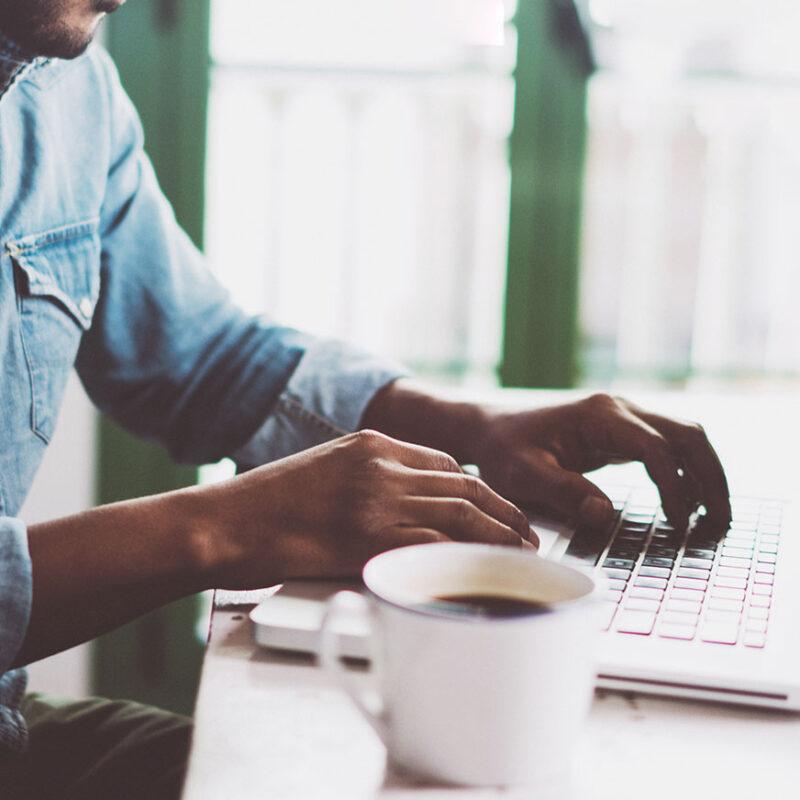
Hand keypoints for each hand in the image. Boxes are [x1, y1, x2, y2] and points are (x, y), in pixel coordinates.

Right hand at [203, 430, 534, 587]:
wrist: (223, 523)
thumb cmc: (266, 504)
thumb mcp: (324, 470)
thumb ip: (367, 478)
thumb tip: (405, 505)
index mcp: (370, 443)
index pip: (445, 464)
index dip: (479, 490)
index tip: (496, 509)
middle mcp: (381, 466)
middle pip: (464, 486)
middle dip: (504, 511)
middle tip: (527, 534)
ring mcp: (376, 500)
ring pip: (460, 514)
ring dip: (499, 535)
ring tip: (522, 554)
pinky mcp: (368, 539)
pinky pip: (434, 545)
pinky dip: (467, 557)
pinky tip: (485, 570)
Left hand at [470, 394, 730, 529]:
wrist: (490, 430)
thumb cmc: (503, 450)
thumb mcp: (522, 474)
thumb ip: (563, 492)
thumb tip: (605, 514)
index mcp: (599, 416)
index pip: (656, 448)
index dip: (674, 487)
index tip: (679, 524)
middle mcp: (619, 409)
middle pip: (687, 435)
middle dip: (711, 477)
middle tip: (720, 522)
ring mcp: (623, 418)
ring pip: (684, 437)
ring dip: (704, 474)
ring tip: (714, 518)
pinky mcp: (621, 432)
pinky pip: (667, 447)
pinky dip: (686, 473)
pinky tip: (687, 504)